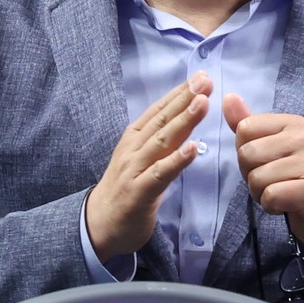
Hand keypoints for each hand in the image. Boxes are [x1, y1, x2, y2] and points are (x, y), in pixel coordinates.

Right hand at [85, 71, 210, 261]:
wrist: (98, 225)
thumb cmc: (124, 191)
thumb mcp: (139, 161)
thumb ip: (158, 144)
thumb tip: (183, 125)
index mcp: (133, 139)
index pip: (158, 111)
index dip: (179, 93)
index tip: (199, 77)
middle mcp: (132, 149)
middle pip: (161, 120)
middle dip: (184, 99)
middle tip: (205, 81)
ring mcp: (134, 169)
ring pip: (161, 141)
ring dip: (183, 121)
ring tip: (203, 104)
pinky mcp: (138, 192)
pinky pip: (160, 174)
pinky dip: (176, 160)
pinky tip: (192, 149)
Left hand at [223, 94, 303, 255]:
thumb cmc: (295, 175)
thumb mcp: (272, 145)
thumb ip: (247, 123)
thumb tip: (228, 97)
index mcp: (294, 123)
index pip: (243, 129)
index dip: (245, 151)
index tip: (266, 161)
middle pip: (246, 154)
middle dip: (250, 174)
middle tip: (274, 180)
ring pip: (256, 178)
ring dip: (260, 193)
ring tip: (281, 192)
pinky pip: (270, 197)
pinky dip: (271, 206)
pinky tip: (286, 204)